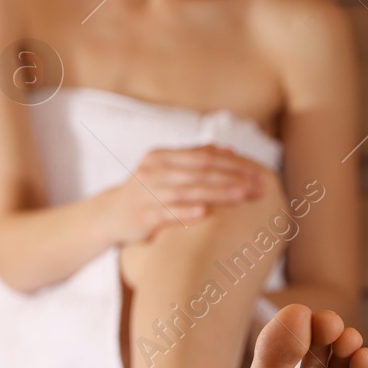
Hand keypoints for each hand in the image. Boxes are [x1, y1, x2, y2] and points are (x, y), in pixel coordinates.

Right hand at [111, 144, 265, 243]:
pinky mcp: (141, 216)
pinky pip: (167, 213)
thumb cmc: (145, 193)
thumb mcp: (165, 171)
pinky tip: (205, 213)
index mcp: (161, 156)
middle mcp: (153, 171)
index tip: (258, 173)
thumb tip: (229, 150)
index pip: (204, 156)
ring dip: (218, 192)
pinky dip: (186, 212)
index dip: (233, 163)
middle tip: (259, 187)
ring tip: (243, 196)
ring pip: (188, 190)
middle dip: (233, 178)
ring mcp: (146, 193)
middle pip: (200, 171)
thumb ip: (193, 159)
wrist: (108, 215)